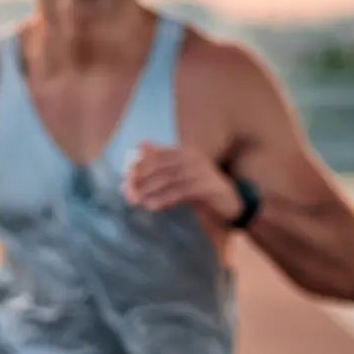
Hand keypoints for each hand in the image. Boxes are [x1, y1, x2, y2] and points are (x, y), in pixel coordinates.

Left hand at [122, 141, 243, 221]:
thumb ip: (160, 164)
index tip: (124, 180)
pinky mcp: (208, 185)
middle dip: (140, 179)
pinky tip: (152, 205)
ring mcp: (202, 170)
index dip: (138, 167)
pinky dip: (164, 198)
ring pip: (168, 178)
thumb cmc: (199, 188)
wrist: (229, 202)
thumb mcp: (178, 176)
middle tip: (127, 193)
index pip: (156, 155)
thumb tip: (138, 148)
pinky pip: (181, 191)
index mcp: (182, 151)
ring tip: (136, 201)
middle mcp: (192, 156)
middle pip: (160, 165)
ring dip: (149, 190)